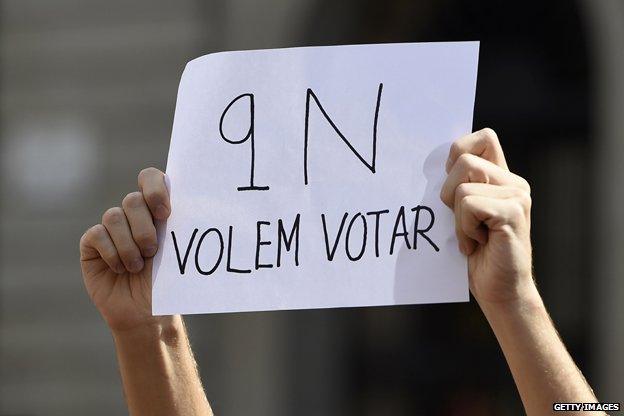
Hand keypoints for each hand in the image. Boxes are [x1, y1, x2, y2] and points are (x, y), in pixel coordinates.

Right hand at [80, 167, 170, 331]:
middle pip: (133, 199)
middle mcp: (133, 215)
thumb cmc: (168, 282)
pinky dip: (112, 253)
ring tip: (137, 267)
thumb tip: (192, 204)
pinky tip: (121, 269)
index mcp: (157, 209)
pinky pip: (97, 235)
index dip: (155, 189)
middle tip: (153, 251)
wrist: (148, 314)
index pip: (151, 178)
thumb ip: (178, 226)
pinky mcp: (92, 244)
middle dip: (145, 228)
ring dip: (129, 245)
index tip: (166, 213)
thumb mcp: (177, 251)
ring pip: (114, 216)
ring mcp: (112, 228)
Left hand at [440, 129, 534, 306]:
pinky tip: (478, 244)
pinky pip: (469, 205)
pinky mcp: (513, 212)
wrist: (498, 292)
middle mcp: (514, 182)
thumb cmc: (475, 255)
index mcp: (501, 178)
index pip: (482, 138)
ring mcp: (517, 196)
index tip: (452, 187)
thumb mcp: (460, 214)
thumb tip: (429, 165)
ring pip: (462, 185)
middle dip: (448, 192)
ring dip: (457, 217)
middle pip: (463, 160)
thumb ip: (456, 186)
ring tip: (472, 236)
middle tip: (461, 220)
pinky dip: (464, 228)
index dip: (459, 153)